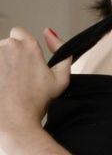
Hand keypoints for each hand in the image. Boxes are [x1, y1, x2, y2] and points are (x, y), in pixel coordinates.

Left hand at [0, 26, 69, 154]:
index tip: (23, 64)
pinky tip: (0, 86)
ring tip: (4, 85)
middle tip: (14, 79)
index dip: (21, 48)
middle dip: (8, 58)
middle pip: (5, 45)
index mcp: (28, 46)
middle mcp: (8, 46)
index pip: (19, 33)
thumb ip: (62, 51)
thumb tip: (49, 32)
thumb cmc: (36, 104)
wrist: (13, 122)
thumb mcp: (61, 79)